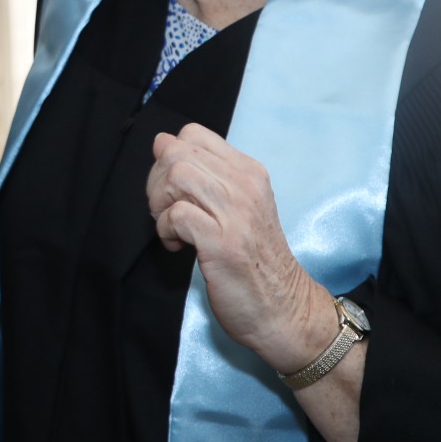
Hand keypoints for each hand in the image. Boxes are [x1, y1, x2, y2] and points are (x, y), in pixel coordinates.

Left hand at [146, 124, 337, 371]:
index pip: (193, 134)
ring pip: (176, 175)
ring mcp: (236, 213)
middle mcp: (245, 185)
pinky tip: (177, 246)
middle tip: (164, 211)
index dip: (170, 157)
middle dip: (156, 180)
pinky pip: (177, 214)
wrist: (284, 308)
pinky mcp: (222, 242)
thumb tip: (162, 145)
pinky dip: (166, 229)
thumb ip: (208, 178)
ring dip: (160, 203)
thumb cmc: (255, 260)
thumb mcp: (239, 207)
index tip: (173, 189)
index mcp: (249, 172)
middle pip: (177, 152)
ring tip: (170, 227)